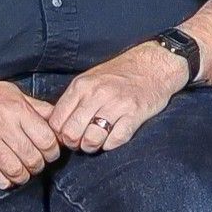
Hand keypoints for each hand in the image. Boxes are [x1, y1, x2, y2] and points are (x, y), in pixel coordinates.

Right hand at [0, 74, 62, 190]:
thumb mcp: (14, 93)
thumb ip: (37, 108)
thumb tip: (59, 122)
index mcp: (16, 108)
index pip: (46, 139)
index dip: (52, 152)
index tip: (49, 154)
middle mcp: (2, 123)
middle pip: (32, 157)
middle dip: (38, 166)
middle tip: (36, 165)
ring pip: (13, 169)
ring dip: (21, 176)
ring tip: (22, 173)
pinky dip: (2, 181)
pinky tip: (6, 179)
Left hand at [48, 42, 188, 152]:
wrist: (154, 65)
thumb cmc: (120, 74)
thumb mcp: (90, 79)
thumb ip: (74, 100)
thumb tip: (58, 126)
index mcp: (82, 86)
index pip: (57, 120)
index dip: (59, 134)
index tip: (68, 135)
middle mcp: (97, 94)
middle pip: (71, 133)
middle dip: (74, 143)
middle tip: (81, 142)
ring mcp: (117, 104)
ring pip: (91, 139)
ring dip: (92, 146)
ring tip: (97, 142)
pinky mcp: (135, 113)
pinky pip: (116, 140)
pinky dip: (111, 145)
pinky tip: (112, 139)